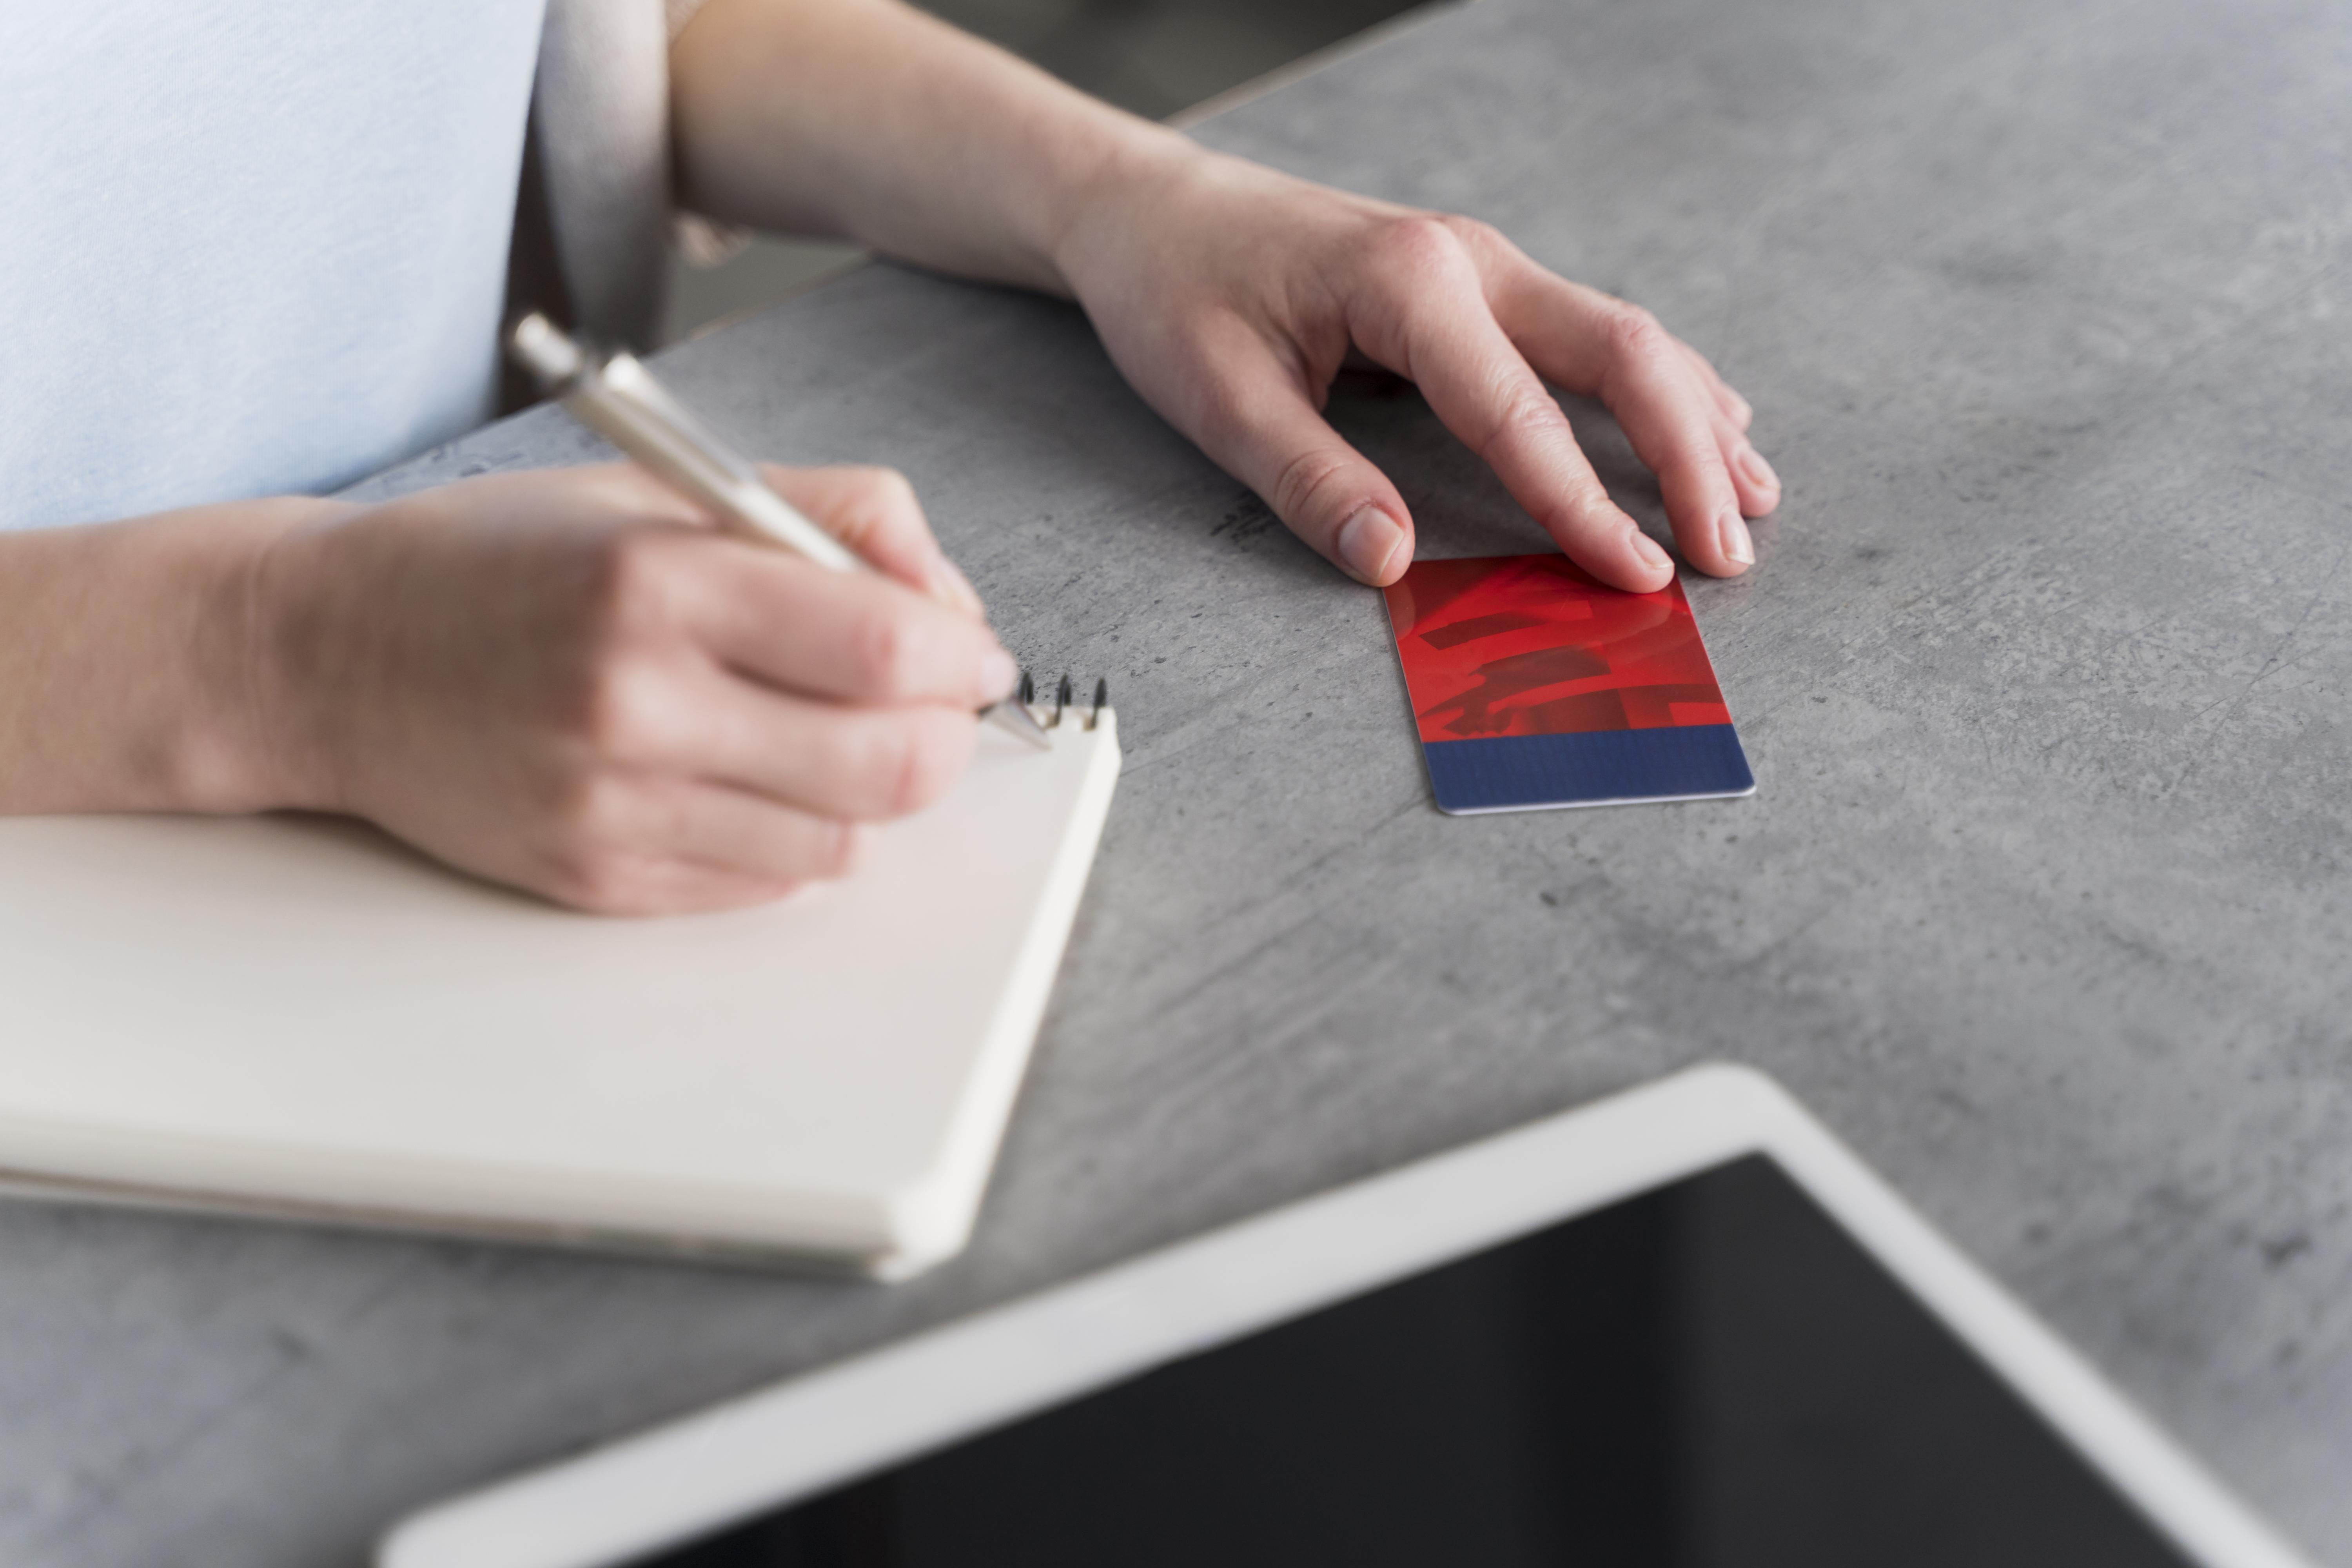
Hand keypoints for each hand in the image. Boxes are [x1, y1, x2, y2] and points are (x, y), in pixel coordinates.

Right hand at [246, 464, 1013, 913]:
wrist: (328, 654)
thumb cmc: (500, 562)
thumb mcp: (667, 489)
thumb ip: (832, 515)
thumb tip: (949, 600)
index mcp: (657, 583)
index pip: (886, 648)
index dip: (960, 656)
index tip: (969, 651)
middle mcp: (635, 702)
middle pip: (889, 763)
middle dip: (941, 735)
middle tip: (927, 703)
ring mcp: (613, 805)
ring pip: (842, 841)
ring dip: (870, 794)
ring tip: (826, 734)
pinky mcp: (595, 879)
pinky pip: (766, 885)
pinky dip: (796, 839)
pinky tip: (753, 778)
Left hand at [1055, 149, 1778, 589]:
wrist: (1156, 211)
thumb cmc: (1179, 294)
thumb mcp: (1219, 398)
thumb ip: (1308, 480)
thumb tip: (1392, 561)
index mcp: (1409, 282)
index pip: (1520, 413)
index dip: (1585, 505)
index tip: (1638, 579)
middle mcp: (1472, 260)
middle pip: (1620, 354)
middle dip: (1685, 457)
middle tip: (1728, 555)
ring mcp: (1487, 266)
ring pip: (1627, 339)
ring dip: (1695, 422)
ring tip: (1750, 507)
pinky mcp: (1485, 285)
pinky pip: (1596, 336)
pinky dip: (1661, 391)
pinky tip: (1709, 431)